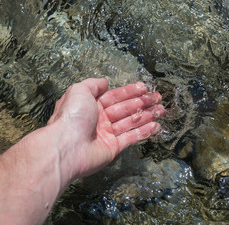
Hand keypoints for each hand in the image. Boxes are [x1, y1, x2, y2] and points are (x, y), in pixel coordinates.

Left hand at [47, 78, 164, 183]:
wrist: (67, 146)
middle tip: (158, 98)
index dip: (130, 91)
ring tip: (161, 110)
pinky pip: (131, 137)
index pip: (115, 96)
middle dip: (142, 102)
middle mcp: (99, 119)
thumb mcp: (79, 91)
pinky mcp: (113, 148)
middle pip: (125, 108)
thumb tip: (104, 81)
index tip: (145, 87)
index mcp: (91, 105)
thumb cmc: (72, 116)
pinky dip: (144, 132)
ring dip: (146, 115)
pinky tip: (156, 126)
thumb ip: (93, 84)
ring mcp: (106, 134)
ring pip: (131, 122)